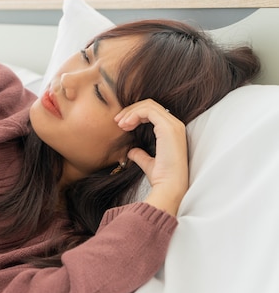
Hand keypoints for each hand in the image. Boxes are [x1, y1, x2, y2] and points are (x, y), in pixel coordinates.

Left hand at [115, 99, 188, 215]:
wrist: (169, 187)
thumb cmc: (161, 178)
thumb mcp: (148, 163)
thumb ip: (140, 155)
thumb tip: (131, 152)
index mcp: (172, 131)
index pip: (152, 113)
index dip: (135, 115)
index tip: (121, 125)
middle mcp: (175, 125)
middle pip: (150, 105)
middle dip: (131, 111)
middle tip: (117, 121)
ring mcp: (173, 125)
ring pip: (149, 105)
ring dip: (131, 112)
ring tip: (119, 124)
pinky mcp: (168, 128)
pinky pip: (148, 111)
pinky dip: (134, 114)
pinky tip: (125, 125)